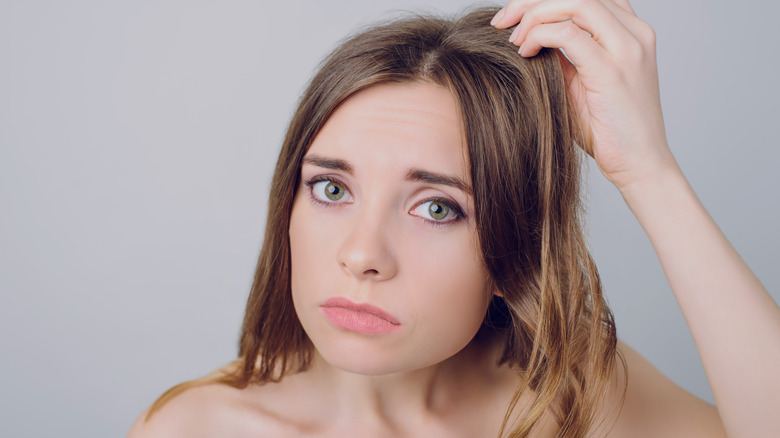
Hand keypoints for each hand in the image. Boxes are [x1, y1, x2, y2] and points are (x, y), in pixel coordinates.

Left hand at [491, 0, 677, 190]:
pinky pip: (569, 34)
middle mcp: (634, 33)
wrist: (639, 165)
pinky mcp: (612, 70)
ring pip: (575, 3)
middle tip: (502, 20)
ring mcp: (628, 49)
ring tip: (512, 38)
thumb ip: (563, 56)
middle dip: (532, 1)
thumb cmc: (608, 130)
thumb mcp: (581, 82)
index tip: (513, 16)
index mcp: (631, 32)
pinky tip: (525, 52)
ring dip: (535, 15)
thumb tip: (527, 38)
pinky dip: (540, 36)